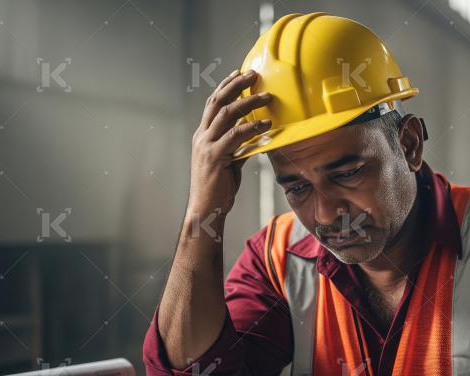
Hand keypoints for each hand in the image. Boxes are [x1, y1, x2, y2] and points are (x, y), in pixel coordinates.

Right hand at [187, 69, 271, 215]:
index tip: (240, 73)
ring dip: (249, 102)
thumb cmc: (218, 187)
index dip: (226, 86)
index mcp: (202, 135)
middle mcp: (202, 136)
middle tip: (254, 74)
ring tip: (267, 97)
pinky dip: (252, 127)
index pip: (212, 103)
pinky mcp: (215, 157)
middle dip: (236, 85)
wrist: (206, 209)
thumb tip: (255, 135)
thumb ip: (238, 146)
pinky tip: (266, 124)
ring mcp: (206, 145)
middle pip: (218, 101)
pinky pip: (235, 135)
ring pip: (227, 114)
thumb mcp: (229, 161)